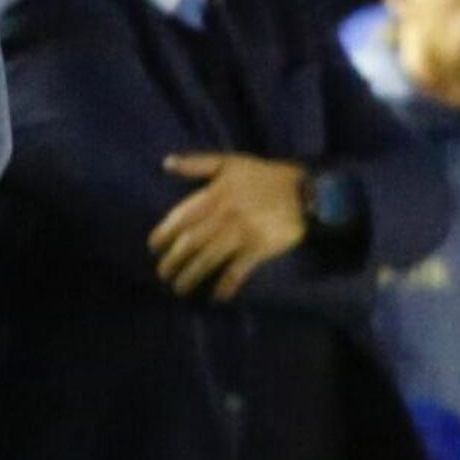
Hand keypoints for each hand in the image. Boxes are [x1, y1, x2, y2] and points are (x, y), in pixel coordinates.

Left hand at [152, 152, 309, 298]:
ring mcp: (242, 234)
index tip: (153, 248)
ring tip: (180, 289)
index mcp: (215, 194)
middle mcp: (224, 215)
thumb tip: (166, 163)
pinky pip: (237, 271)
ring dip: (191, 276)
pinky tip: (217, 297)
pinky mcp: (259, 248)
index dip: (163, 234)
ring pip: (208, 259)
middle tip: (163, 274)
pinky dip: (226, 285)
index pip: (181, 217)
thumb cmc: (265, 177)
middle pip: (190, 242)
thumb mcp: (231, 162)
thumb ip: (197, 163)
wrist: (306, 191)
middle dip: (173, 261)